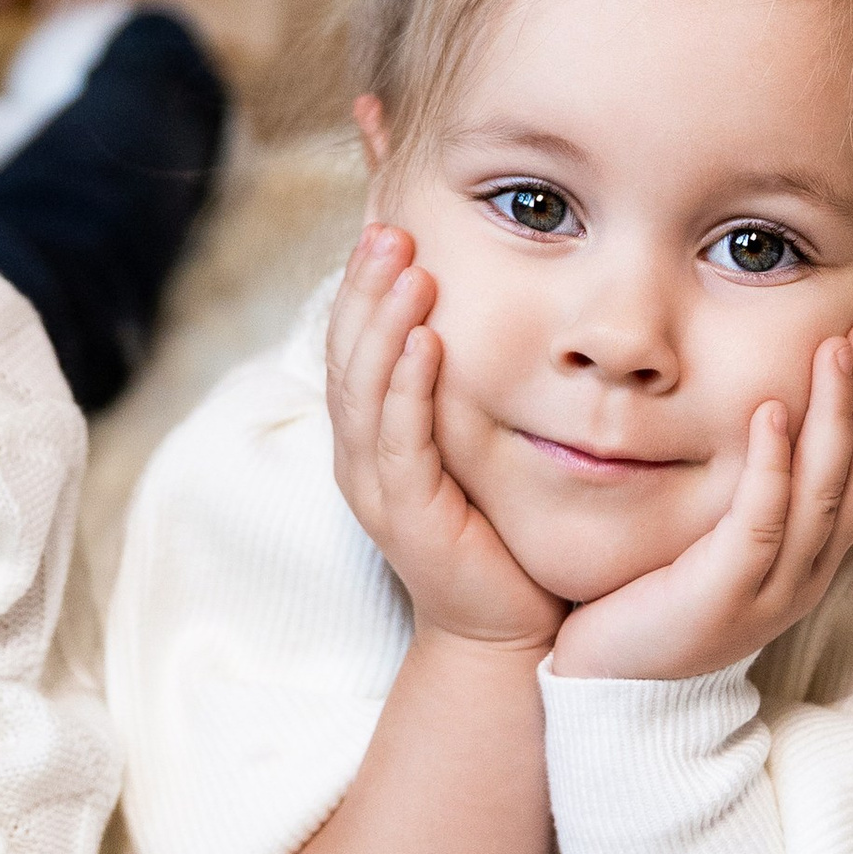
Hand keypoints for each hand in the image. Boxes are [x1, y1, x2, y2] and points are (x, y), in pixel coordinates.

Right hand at [326, 226, 564, 652]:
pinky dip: (406, 387)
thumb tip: (482, 310)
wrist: (507, 631)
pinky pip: (399, 441)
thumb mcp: (475, 441)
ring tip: (408, 266)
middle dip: (364, 286)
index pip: (352, 342)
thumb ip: (465, 383)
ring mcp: (376, 486)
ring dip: (382, 322)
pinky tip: (425, 342)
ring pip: (362, 389)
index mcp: (370, 433)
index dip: (361, 283)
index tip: (383, 221)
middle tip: (388, 228)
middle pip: (345, 354)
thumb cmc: (498, 530)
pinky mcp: (406, 516)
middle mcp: (360, 454)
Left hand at [549, 325, 852, 681]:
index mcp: (810, 560)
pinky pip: (762, 521)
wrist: (610, 688)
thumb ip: (747, 491)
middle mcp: (805, 575)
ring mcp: (770, 591)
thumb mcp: (714, 540)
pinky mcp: (724, 596)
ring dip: (834, 416)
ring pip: (822, 492)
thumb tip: (760, 409)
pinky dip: (773, 464)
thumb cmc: (655, 601)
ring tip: (833, 352)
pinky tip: (771, 411)